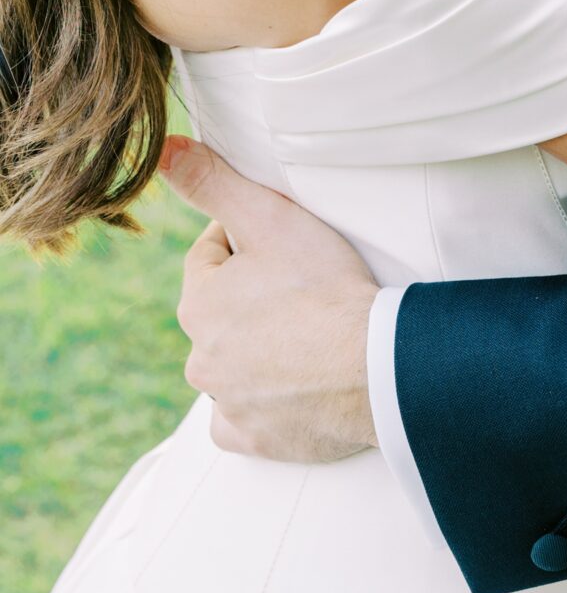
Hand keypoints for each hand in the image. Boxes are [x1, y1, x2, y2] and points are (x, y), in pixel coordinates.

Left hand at [158, 136, 379, 462]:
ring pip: (232, 365)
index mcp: (199, 304)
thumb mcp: (269, 217)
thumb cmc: (325, 286)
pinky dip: (262, 403)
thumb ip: (213, 183)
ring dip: (258, 347)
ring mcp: (228, 404)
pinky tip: (293, 386)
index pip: (211, 256)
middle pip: (222, 312)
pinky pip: (244, 419)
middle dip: (252, 295)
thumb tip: (166, 152)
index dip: (248, 239)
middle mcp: (201, 359)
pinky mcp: (258, 440)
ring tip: (308, 331)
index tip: (284, 239)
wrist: (374, 365)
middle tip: (303, 283)